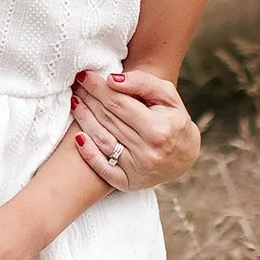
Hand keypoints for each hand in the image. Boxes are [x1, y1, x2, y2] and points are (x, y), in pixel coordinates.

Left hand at [70, 70, 199, 191]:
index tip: (84, 75)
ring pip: (102, 140)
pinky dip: (88, 153)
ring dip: (83, 120)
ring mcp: (137, 170)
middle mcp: (148, 152)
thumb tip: (112, 79)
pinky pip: (103, 168)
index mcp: (159, 129)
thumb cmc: (173, 120)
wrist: (184, 156)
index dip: (99, 88)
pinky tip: (77, 137)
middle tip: (76, 85)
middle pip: (108, 119)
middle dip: (89, 99)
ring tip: (75, 102)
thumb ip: (143, 83)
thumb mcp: (168, 96)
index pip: (119, 103)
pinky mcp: (128, 183)